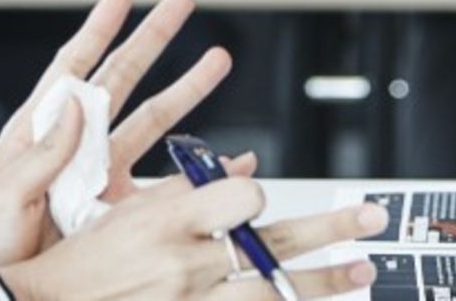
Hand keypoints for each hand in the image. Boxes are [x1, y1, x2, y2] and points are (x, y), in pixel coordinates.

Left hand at [0, 0, 235, 269]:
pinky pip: (170, 184)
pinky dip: (203, 170)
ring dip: (187, 90)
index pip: (72, 69)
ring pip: (154, 122)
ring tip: (218, 59)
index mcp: (39, 136)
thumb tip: (73, 105)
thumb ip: (38, 155)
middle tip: (182, 1)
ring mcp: (102, 177)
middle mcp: (76, 149)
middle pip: (122, 80)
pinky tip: (232, 159)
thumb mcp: (0, 198)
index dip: (97, 31)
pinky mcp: (123, 211)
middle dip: (153, 38)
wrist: (1, 296)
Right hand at [0, 175, 387, 300]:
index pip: (236, 200)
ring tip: (360, 270)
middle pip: (272, 246)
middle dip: (329, 231)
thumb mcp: (124, 210)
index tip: (261, 193)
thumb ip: (186, 189)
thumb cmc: (83, 261)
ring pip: (273, 294)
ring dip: (323, 282)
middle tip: (371, 219)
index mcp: (165, 224)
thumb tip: (243, 167)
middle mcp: (185, 267)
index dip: (256, 194)